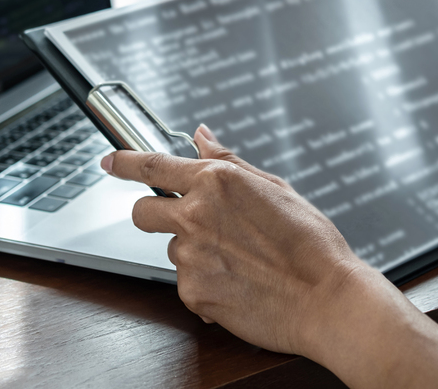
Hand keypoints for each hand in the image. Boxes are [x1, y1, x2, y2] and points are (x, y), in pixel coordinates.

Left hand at [103, 127, 437, 388]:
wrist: (327, 299)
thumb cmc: (311, 244)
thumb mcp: (275, 188)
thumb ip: (230, 160)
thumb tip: (202, 136)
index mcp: (218, 181)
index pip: (153, 164)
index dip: (124, 161)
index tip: (110, 161)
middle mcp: (197, 215)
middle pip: (142, 211)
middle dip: (155, 213)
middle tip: (188, 223)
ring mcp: (190, 256)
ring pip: (171, 249)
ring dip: (193, 252)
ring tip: (239, 260)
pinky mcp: (192, 292)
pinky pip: (186, 283)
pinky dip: (206, 283)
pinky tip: (239, 283)